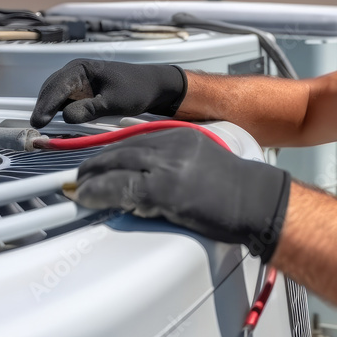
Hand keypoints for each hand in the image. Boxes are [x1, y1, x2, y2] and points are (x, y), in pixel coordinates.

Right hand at [30, 59, 186, 127]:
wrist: (153, 86)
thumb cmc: (136, 90)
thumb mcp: (114, 102)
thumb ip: (89, 109)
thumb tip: (65, 117)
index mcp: (82, 68)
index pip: (58, 86)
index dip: (46, 105)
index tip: (39, 122)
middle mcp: (75, 71)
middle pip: (52, 89)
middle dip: (44, 107)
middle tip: (37, 129)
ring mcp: (77, 80)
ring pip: (56, 95)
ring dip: (50, 109)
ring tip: (44, 128)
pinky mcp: (82, 90)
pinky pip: (65, 100)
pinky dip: (59, 110)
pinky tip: (56, 123)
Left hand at [67, 127, 290, 261]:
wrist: (258, 200)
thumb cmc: (237, 192)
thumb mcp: (203, 164)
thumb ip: (174, 165)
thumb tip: (145, 182)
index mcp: (182, 136)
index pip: (135, 139)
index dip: (110, 151)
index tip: (97, 162)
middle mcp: (172, 144)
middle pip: (121, 148)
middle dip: (95, 164)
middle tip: (79, 178)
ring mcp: (167, 165)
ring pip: (115, 164)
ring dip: (91, 179)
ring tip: (78, 190)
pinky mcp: (163, 187)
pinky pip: (120, 187)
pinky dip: (98, 193)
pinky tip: (88, 199)